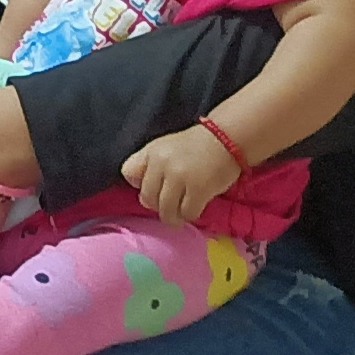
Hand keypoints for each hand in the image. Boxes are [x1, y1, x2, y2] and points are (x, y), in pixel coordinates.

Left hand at [124, 126, 242, 225]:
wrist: (227, 138)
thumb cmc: (196, 146)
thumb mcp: (166, 148)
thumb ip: (150, 167)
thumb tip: (144, 198)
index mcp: (151, 151)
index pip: (128, 173)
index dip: (140, 184)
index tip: (154, 187)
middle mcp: (162, 163)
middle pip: (147, 198)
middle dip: (158, 206)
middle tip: (172, 205)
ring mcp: (180, 177)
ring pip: (166, 210)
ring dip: (174, 216)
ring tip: (182, 212)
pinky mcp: (198, 189)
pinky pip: (187, 213)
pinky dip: (191, 215)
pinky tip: (196, 207)